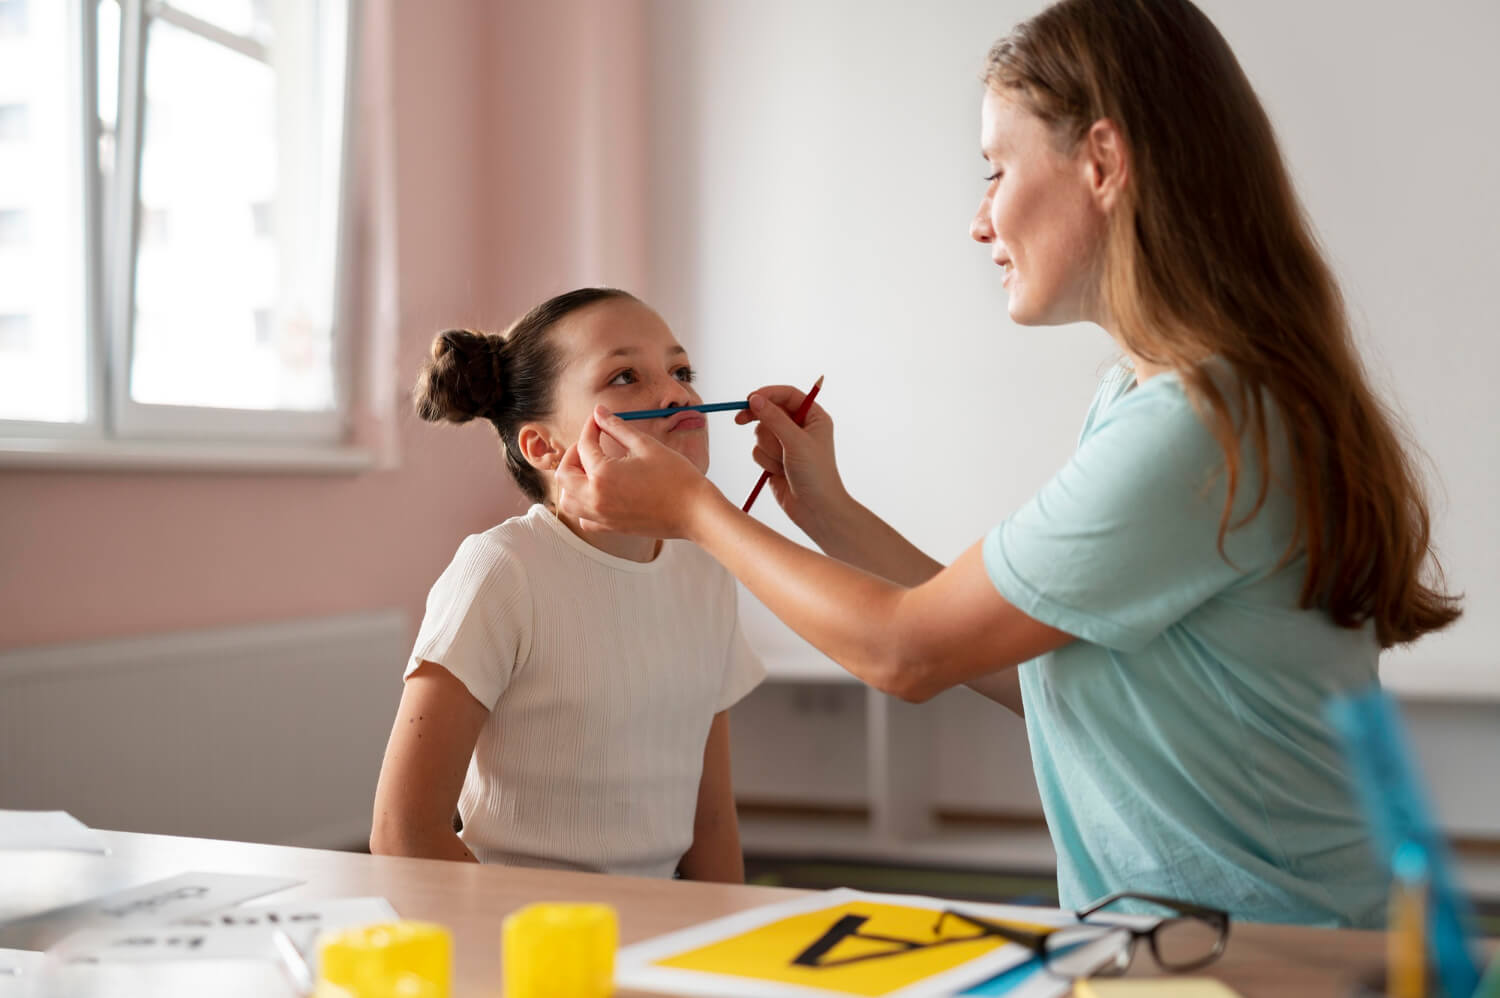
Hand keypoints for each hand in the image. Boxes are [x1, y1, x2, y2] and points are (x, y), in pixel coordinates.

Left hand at [556, 405, 720, 538]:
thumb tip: (599, 413)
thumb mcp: (645, 445)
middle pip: (565, 474)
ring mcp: (602, 516)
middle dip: (573, 454)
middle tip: (590, 443)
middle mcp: (596, 498)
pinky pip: (583, 519)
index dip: (590, 427)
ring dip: (572, 482)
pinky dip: (582, 506)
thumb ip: (617, 427)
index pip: (584, 445)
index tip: (598, 419)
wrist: (695, 512)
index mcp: (603, 474)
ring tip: (590, 468)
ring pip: (567, 500)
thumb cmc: (676, 478)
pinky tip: (598, 493)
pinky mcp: (611, 527)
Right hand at [734, 385, 848, 531]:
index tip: (749, 399)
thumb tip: (755, 399)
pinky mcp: (774, 459)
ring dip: (768, 448)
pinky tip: (778, 472)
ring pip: (760, 433)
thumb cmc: (816, 475)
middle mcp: (799, 428)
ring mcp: (786, 444)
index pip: (787, 395)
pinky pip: (757, 450)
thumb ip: (774, 418)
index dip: (767, 394)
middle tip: (739, 420)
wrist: (815, 509)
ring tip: (782, 462)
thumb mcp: (796, 442)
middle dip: (761, 422)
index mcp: (813, 417)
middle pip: (769, 411)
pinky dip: (765, 461)